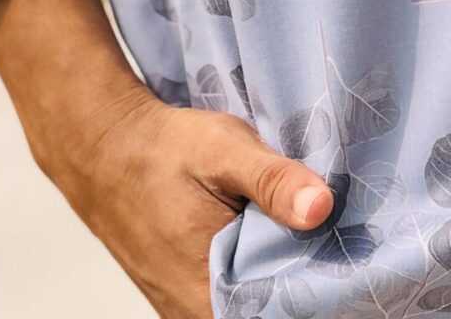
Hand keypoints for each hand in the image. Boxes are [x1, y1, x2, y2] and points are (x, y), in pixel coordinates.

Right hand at [43, 83, 333, 318]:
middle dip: (301, 281)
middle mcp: (194, 313)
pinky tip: (275, 242)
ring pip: (249, 307)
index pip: (281, 314)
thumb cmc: (165, 149)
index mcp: (207, 291)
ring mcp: (185, 308)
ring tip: (305, 236)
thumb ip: (273, 180)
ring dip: (278, 278)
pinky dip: (257, 276)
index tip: (345, 258)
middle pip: (267, 312)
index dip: (317, 291)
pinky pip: (231, 299)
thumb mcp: (224, 149)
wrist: (105, 148)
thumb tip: (322, 207)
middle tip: (331, 239)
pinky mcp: (183, 295)